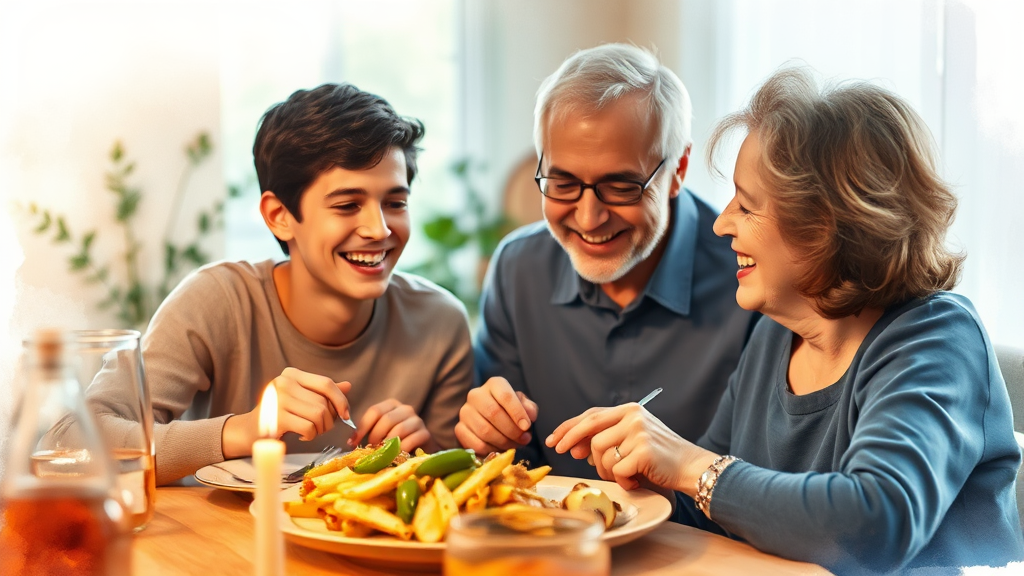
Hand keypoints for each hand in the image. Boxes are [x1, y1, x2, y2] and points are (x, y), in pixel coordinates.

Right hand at [221, 367, 351, 458]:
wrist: (248, 431)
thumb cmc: (279, 414)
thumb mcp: (301, 399)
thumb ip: (322, 392)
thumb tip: (348, 386)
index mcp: (292, 374)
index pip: (326, 383)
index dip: (340, 399)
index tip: (345, 414)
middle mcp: (284, 382)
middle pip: (324, 402)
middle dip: (329, 420)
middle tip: (320, 427)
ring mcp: (278, 399)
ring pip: (319, 415)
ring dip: (320, 429)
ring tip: (311, 431)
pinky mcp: (276, 417)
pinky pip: (309, 428)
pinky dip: (311, 436)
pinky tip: (302, 436)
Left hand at [349, 399, 434, 453]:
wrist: (421, 449)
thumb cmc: (396, 440)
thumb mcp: (381, 432)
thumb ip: (369, 431)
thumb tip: (350, 442)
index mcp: (392, 405)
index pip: (374, 411)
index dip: (362, 427)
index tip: (352, 442)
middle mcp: (406, 409)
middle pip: (386, 420)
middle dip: (375, 437)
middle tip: (371, 449)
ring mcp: (417, 420)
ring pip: (398, 430)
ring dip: (387, 445)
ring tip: (382, 454)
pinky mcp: (425, 433)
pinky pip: (410, 440)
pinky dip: (400, 450)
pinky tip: (395, 457)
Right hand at [454, 376, 538, 453]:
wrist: (491, 419)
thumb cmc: (510, 410)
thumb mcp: (523, 405)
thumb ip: (529, 408)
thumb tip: (529, 416)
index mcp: (494, 384)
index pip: (505, 396)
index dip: (517, 412)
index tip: (526, 426)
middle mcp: (476, 395)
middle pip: (493, 413)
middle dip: (512, 430)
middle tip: (523, 439)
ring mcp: (465, 412)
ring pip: (484, 430)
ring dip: (503, 442)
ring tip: (514, 445)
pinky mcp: (459, 429)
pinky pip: (475, 443)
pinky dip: (490, 450)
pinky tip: (499, 449)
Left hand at [546, 404, 715, 492]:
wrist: (690, 466)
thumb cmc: (658, 456)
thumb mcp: (632, 439)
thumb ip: (607, 438)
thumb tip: (574, 447)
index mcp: (629, 409)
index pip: (591, 415)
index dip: (570, 426)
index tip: (554, 438)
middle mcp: (633, 416)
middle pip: (590, 427)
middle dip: (570, 439)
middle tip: (560, 452)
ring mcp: (638, 432)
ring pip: (600, 453)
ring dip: (605, 470)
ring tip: (623, 475)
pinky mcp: (643, 451)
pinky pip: (616, 470)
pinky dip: (622, 480)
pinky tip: (635, 480)